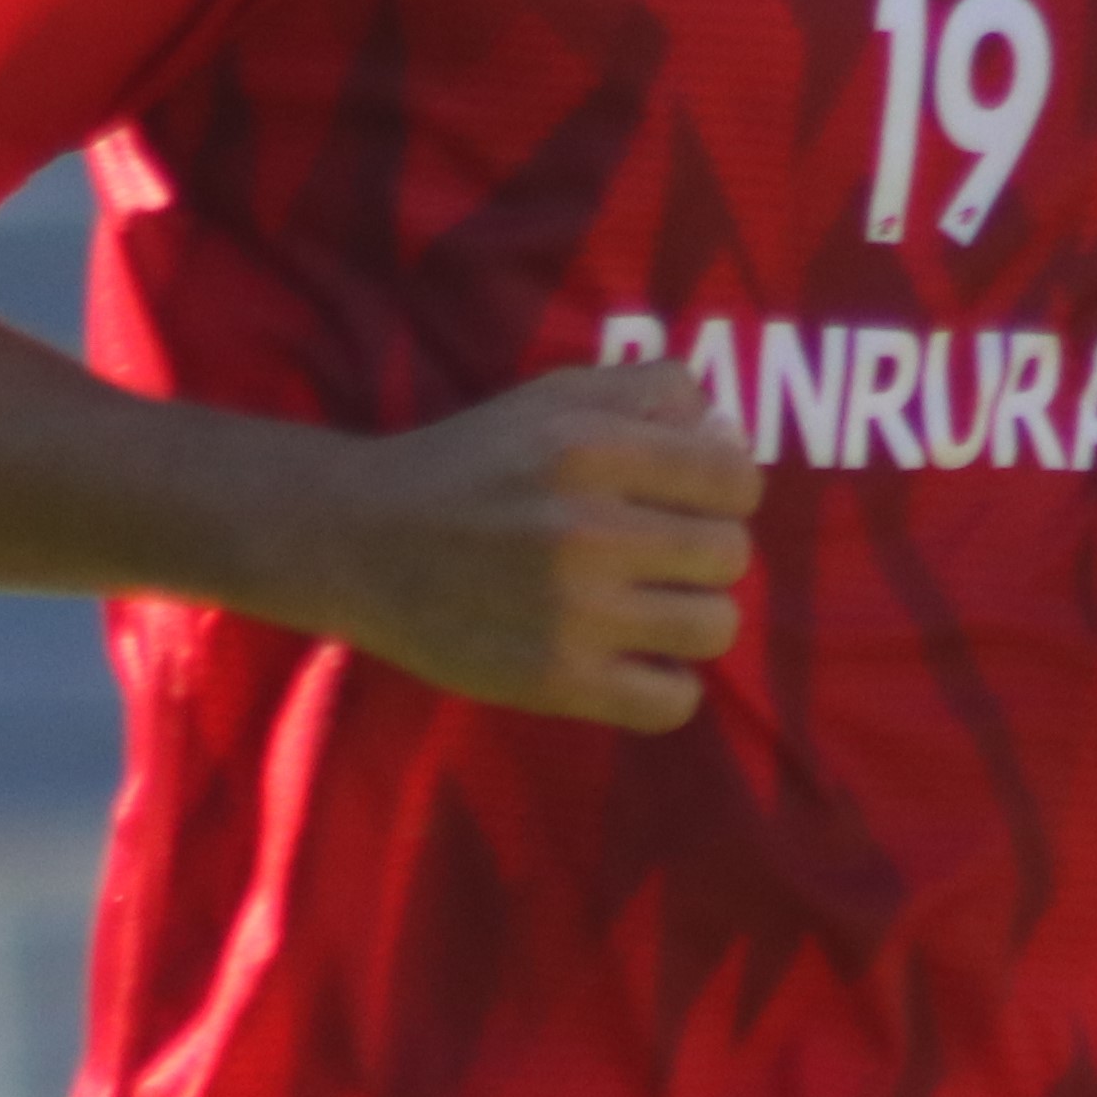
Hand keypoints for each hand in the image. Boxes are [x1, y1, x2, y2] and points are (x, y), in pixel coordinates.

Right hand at [302, 360, 759, 731]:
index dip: (724, 489)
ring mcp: (571, 613)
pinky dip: (667, 685)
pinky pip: (672, 702)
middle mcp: (585, 529)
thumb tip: (731, 436)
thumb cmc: (474, 462)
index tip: (687, 499)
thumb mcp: (555, 396)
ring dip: (693, 617)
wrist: (361, 542)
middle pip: (731, 554)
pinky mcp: (553, 682)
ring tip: (650, 606)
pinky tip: (634, 658)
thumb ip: (651, 393)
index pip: (736, 479)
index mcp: (591, 448)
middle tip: (660, 555)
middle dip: (706, 552)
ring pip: (715, 627)